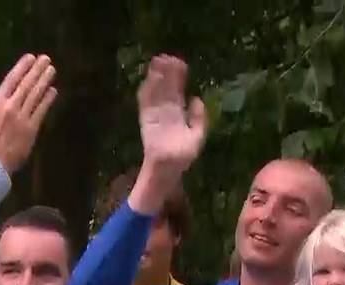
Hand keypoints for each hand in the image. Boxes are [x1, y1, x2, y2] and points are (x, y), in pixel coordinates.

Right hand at [0, 54, 57, 172]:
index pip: (11, 80)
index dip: (22, 67)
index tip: (30, 57)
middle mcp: (11, 107)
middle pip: (26, 84)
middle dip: (37, 70)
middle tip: (46, 59)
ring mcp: (23, 118)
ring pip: (35, 95)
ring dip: (44, 81)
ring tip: (52, 70)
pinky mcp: (32, 129)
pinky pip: (41, 111)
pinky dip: (47, 100)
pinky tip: (53, 90)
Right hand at [137, 55, 206, 174]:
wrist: (168, 168)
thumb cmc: (183, 155)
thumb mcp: (197, 136)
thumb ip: (200, 118)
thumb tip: (197, 98)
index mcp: (179, 113)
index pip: (178, 91)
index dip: (179, 77)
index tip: (181, 63)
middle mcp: (166, 110)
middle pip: (166, 88)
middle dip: (166, 73)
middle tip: (167, 56)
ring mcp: (155, 114)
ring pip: (155, 92)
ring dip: (156, 77)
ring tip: (157, 61)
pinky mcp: (145, 120)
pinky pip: (145, 103)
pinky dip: (146, 91)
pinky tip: (148, 79)